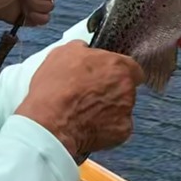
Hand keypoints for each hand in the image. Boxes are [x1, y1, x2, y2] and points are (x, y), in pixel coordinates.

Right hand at [16, 41, 144, 159]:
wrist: (50, 125)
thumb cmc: (54, 91)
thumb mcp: (61, 55)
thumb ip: (80, 48)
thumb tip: (83, 49)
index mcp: (116, 65)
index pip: (130, 66)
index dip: (117, 71)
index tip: (105, 76)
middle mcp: (126, 86)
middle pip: (127, 88)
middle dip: (112, 91)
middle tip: (90, 94)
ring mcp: (126, 110)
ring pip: (122, 108)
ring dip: (109, 109)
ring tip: (84, 112)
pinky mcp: (122, 131)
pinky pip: (117, 127)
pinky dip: (106, 128)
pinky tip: (88, 125)